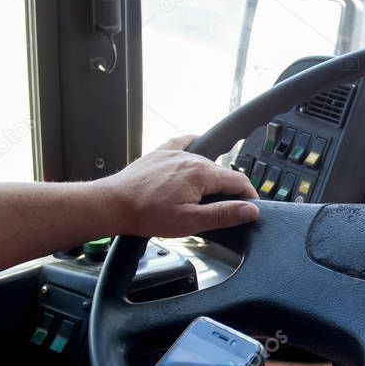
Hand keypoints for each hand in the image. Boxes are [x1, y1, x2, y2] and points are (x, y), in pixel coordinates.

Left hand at [97, 135, 258, 237]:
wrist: (113, 204)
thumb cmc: (146, 214)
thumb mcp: (190, 222)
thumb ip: (224, 214)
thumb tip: (251, 209)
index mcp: (202, 173)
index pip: (239, 181)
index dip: (249, 197)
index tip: (251, 209)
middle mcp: (192, 157)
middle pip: (223, 173)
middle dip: (230, 190)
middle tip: (227, 211)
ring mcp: (176, 153)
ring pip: (206, 162)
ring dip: (212, 177)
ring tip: (207, 197)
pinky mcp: (161, 153)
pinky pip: (185, 143)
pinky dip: (195, 147)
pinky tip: (197, 152)